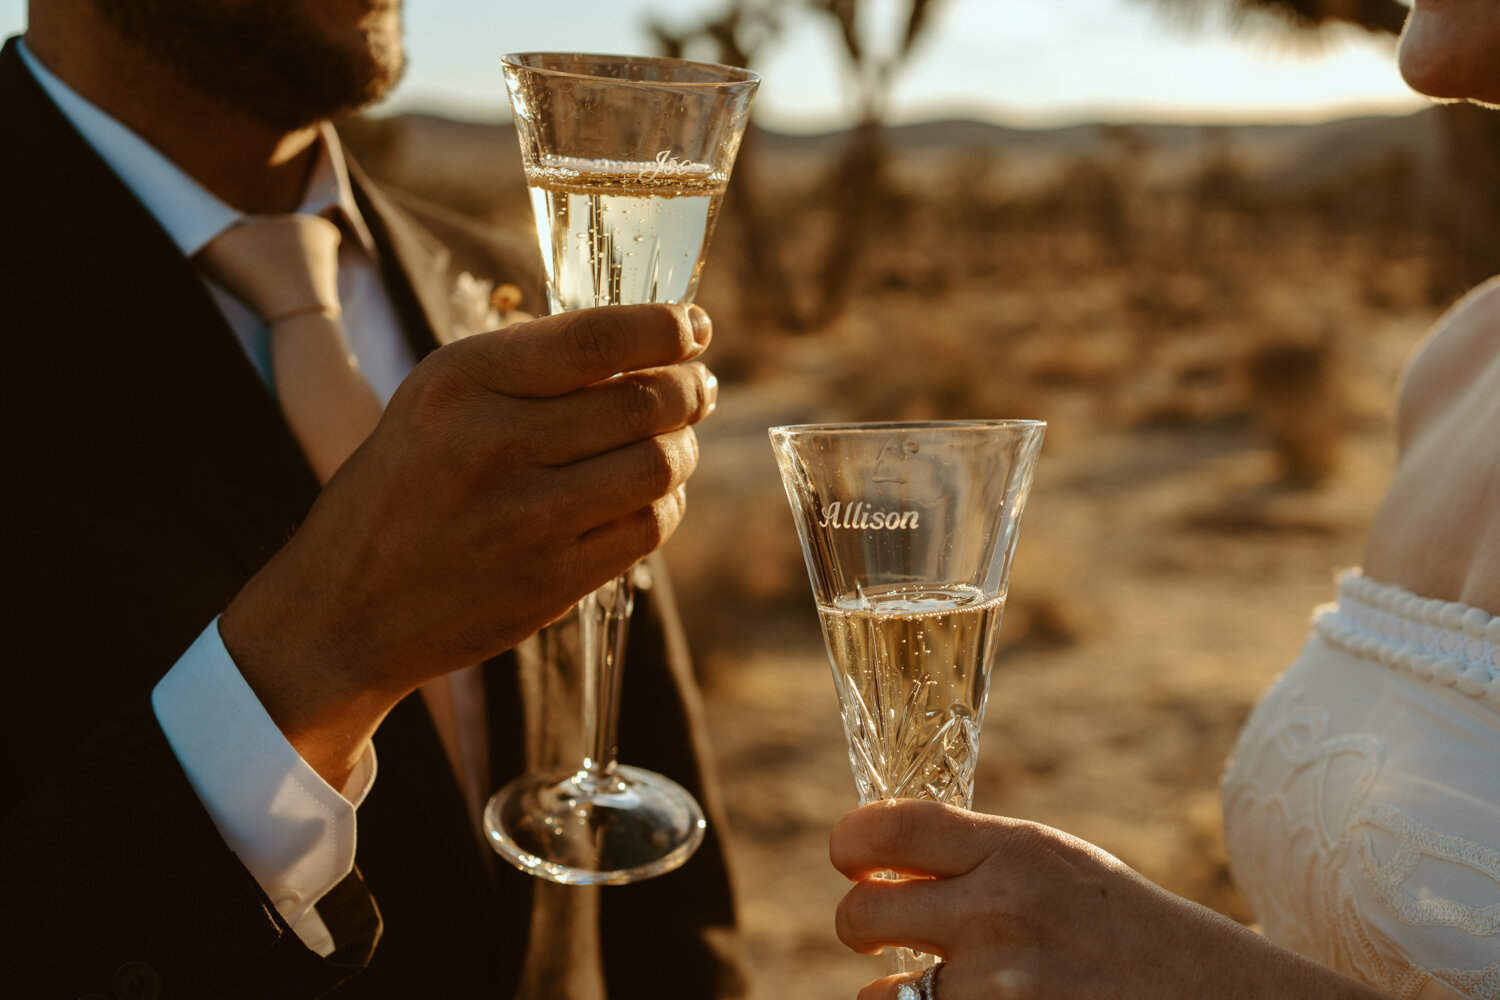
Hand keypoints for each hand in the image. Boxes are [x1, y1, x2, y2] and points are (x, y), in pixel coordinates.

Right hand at [221, 303, 716, 782]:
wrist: (346, 608)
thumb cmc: (403, 488)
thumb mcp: (436, 401)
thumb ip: (530, 368)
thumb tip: (649, 344)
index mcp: (461, 381)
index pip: (596, 340)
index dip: (665, 329)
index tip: (694, 327)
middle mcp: (494, 443)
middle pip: (644, 402)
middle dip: (689, 390)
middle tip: (698, 388)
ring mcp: (527, 519)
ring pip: (659, 466)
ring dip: (682, 449)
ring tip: (673, 442)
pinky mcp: (553, 581)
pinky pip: (648, 528)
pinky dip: (664, 504)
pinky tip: (646, 495)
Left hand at [830, 799, 1389, 999]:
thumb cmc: (1143, 942)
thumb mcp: (1068, 875)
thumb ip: (979, 866)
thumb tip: (876, 880)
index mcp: (1019, 852)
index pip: (883, 828)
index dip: (851, 847)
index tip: (855, 864)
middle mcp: (1001, 913)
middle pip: (857, 915)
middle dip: (864, 929)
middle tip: (889, 939)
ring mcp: (1001, 991)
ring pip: (882, 996)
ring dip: (905, 997)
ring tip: (968, 989)